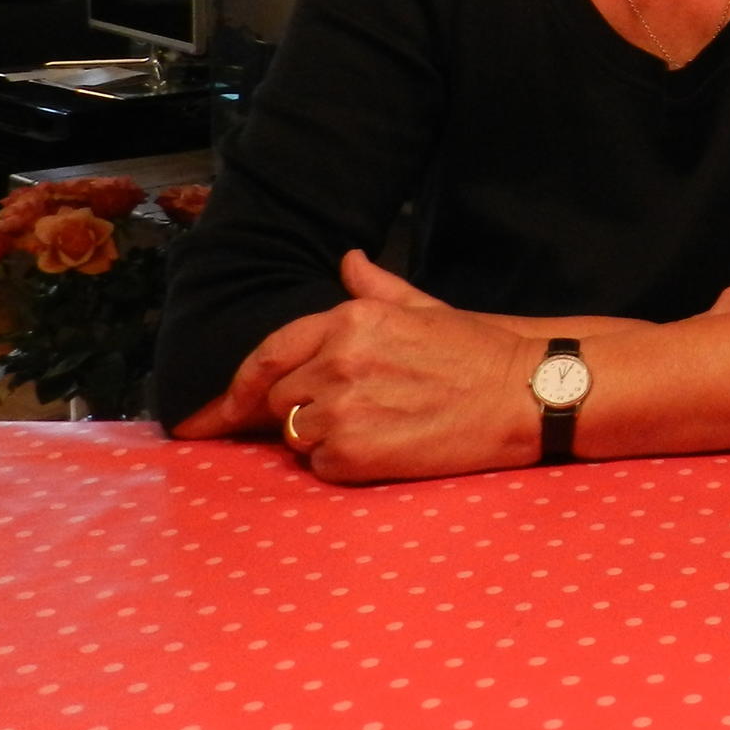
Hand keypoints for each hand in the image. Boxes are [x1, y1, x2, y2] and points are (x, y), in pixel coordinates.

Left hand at [173, 250, 538, 483]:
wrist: (524, 392)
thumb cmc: (478, 352)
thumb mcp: (424, 309)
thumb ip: (377, 290)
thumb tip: (349, 262)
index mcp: (349, 320)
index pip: (267, 357)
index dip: (233, 393)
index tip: (204, 420)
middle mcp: (337, 360)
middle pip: (280, 400)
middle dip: (302, 410)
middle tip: (355, 414)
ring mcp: (343, 408)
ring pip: (298, 437)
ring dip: (326, 439)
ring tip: (384, 426)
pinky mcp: (356, 454)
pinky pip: (322, 467)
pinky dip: (344, 465)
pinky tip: (389, 449)